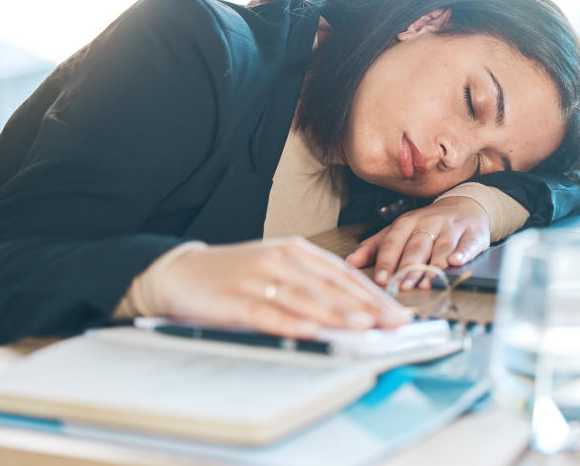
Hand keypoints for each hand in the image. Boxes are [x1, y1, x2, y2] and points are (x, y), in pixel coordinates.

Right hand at [155, 237, 410, 337]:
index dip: (373, 294)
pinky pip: (268, 313)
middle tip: (394, 324)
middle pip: (331, 286)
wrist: (181, 272)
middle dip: (367, 307)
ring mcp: (257, 278)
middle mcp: (280, 259)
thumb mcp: (278, 268)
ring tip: (365, 326)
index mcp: (295, 249)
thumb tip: (356, 309)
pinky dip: (292, 323)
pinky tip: (313, 331)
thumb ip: (312, 283)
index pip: (343, 274)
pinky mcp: (235, 299)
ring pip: (306, 298)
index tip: (397, 312)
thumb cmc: (236, 274)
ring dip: (338, 313)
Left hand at [345, 197, 490, 290]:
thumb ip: (375, 246)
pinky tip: (455, 262)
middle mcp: (429, 222)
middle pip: (417, 247)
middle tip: (403, 286)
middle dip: (409, 268)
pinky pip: (467, 244)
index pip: (393, 242)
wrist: (464, 206)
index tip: (381, 280)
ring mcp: (451, 228)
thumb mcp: (400, 230)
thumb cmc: (427, 224)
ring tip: (425, 283)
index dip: (387, 261)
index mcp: (407, 222)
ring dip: (433, 267)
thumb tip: (350, 262)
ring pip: (441, 248)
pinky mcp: (472, 234)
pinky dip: (462, 253)